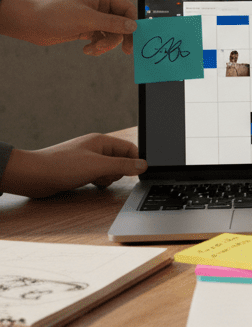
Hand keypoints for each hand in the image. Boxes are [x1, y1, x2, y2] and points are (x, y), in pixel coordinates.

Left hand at [0, 0, 136, 53]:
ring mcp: (94, 17)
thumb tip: (133, 26)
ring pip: (111, 33)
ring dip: (105, 44)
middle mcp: (100, 5)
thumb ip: (113, 23)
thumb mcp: (87, 19)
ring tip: (93, 49)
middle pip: (121, 24)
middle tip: (114, 50)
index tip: (132, 40)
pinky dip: (97, 46)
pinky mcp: (87, 28)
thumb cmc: (54, 15)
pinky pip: (101, 38)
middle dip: (115, 38)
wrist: (31, 23)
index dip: (132, 25)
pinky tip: (87, 49)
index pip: (127, 9)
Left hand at [0, 134, 146, 197]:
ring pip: (110, 170)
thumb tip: (143, 165)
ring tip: (93, 180)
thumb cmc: (61, 166)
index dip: (136, 161)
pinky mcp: (80, 170)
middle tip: (105, 176)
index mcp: (102, 141)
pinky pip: (98, 176)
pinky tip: (90, 184)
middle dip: (117, 172)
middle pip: (121, 161)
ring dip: (106, 178)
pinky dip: (98, 182)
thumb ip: (122, 165)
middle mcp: (96, 149)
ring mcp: (88, 160)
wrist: (33, 176)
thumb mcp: (97, 166)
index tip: (137, 174)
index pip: (130, 148)